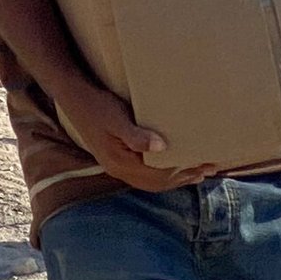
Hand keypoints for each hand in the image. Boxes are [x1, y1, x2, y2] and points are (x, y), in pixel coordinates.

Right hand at [57, 81, 214, 191]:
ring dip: (175, 177)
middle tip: (208, 170)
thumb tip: (161, 148)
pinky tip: (170, 165)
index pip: (159, 176)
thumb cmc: (96, 104)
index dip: (183, 173)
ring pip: (152, 180)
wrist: (72, 97)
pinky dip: (163, 172)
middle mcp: (119, 169)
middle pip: (158, 182)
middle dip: (184, 177)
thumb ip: (135, 135)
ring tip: (197, 172)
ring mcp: (116, 165)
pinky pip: (145, 173)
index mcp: (120, 163)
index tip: (204, 165)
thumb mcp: (116, 117)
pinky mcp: (116, 158)